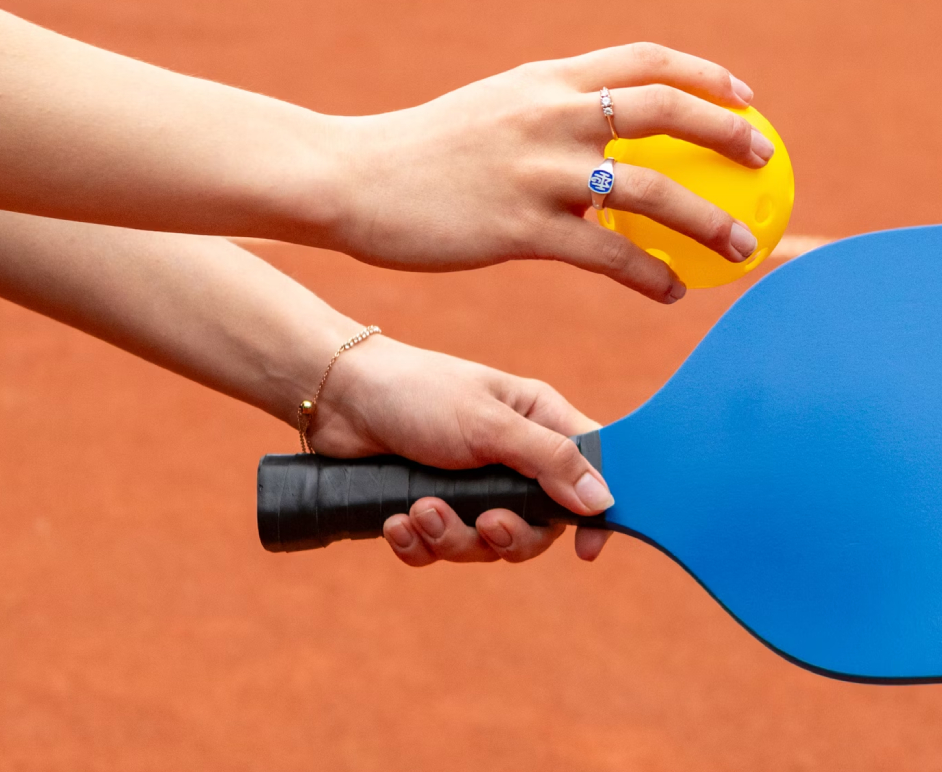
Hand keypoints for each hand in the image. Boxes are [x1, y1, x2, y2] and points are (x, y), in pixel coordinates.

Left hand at [303, 334, 614, 564]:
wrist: (338, 398)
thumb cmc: (419, 392)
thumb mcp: (490, 424)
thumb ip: (549, 461)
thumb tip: (603, 501)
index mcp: (539, 423)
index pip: (590, 471)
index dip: (594, 513)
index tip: (587, 549)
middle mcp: (511, 458)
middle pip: (536, 525)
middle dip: (506, 536)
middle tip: (482, 524)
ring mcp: (469, 486)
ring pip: (484, 545)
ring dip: (450, 537)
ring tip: (419, 510)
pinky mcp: (429, 506)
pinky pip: (438, 549)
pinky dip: (417, 544)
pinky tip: (395, 522)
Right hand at [330, 43, 774, 302]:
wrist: (349, 179)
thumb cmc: (420, 155)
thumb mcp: (493, 112)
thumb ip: (549, 115)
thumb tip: (602, 134)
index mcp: (546, 80)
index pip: (645, 60)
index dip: (704, 76)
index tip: (745, 98)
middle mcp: (550, 114)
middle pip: (665, 112)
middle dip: (728, 134)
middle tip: (766, 161)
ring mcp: (537, 170)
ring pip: (650, 191)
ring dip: (707, 221)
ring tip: (740, 248)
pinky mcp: (519, 227)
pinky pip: (606, 255)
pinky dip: (649, 274)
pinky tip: (672, 293)